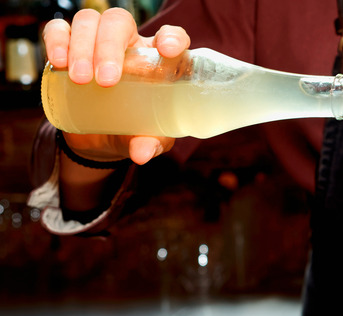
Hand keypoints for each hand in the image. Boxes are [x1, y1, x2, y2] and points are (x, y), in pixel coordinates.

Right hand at [42, 8, 190, 163]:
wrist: (100, 140)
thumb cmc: (135, 131)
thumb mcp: (148, 140)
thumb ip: (150, 143)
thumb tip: (141, 154)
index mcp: (158, 62)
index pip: (171, 36)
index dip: (172, 37)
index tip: (167, 50)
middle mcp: (130, 45)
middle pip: (120, 22)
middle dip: (111, 46)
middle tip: (106, 80)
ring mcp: (98, 43)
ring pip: (89, 21)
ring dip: (83, 46)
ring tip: (81, 79)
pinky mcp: (68, 49)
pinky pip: (59, 30)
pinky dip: (57, 40)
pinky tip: (59, 62)